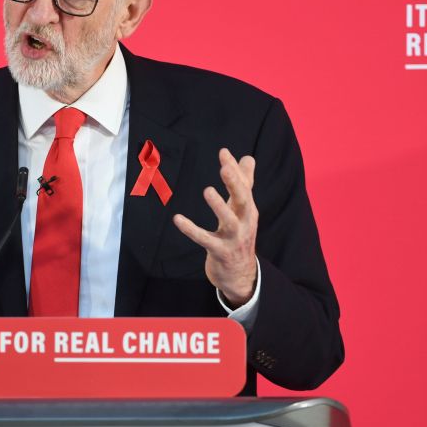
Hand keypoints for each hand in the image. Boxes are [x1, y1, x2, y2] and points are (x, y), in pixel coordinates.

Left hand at [173, 148, 257, 306]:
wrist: (241, 274)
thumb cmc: (239, 235)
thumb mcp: (243, 209)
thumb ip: (245, 183)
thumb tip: (248, 157)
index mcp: (248, 209)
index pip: (244, 186)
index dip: (234, 170)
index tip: (223, 152)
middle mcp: (244, 222)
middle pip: (243, 200)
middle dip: (234, 184)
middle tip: (224, 168)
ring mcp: (233, 238)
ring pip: (228, 221)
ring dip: (219, 206)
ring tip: (207, 190)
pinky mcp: (220, 252)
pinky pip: (205, 239)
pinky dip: (191, 229)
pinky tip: (178, 219)